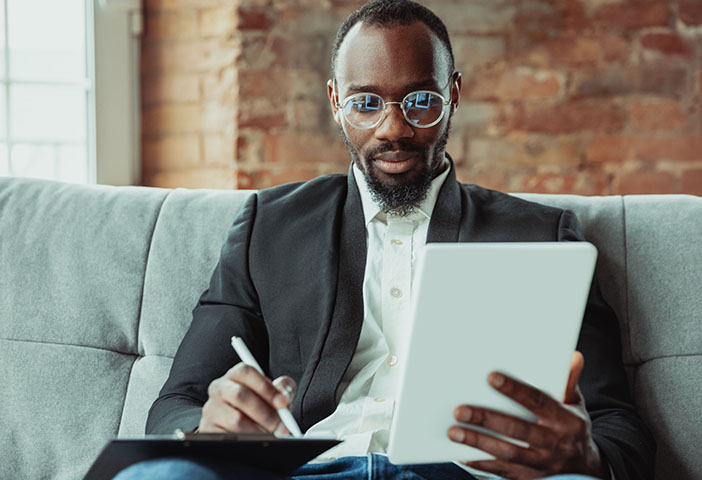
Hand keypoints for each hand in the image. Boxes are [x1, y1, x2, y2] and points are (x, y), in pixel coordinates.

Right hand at [198, 362, 296, 434]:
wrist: (242, 426)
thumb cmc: (260, 404)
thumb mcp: (275, 392)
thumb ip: (283, 388)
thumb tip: (283, 396)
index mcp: (235, 375)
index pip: (246, 372)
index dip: (266, 387)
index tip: (282, 402)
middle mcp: (219, 388)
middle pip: (240, 395)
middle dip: (264, 413)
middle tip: (280, 425)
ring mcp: (211, 409)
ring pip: (235, 420)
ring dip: (257, 430)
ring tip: (269, 434)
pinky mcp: (208, 429)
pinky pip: (228, 437)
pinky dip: (245, 441)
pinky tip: (254, 440)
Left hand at [448, 351, 608, 479]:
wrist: (586, 469)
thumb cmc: (572, 428)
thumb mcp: (576, 405)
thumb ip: (568, 381)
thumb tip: (573, 355)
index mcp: (566, 421)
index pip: (537, 401)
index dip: (515, 389)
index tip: (491, 377)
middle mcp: (554, 443)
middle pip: (517, 430)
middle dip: (487, 419)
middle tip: (459, 410)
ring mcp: (541, 464)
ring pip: (507, 452)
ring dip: (478, 442)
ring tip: (454, 432)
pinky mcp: (530, 477)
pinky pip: (503, 471)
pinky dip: (482, 463)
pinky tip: (462, 454)